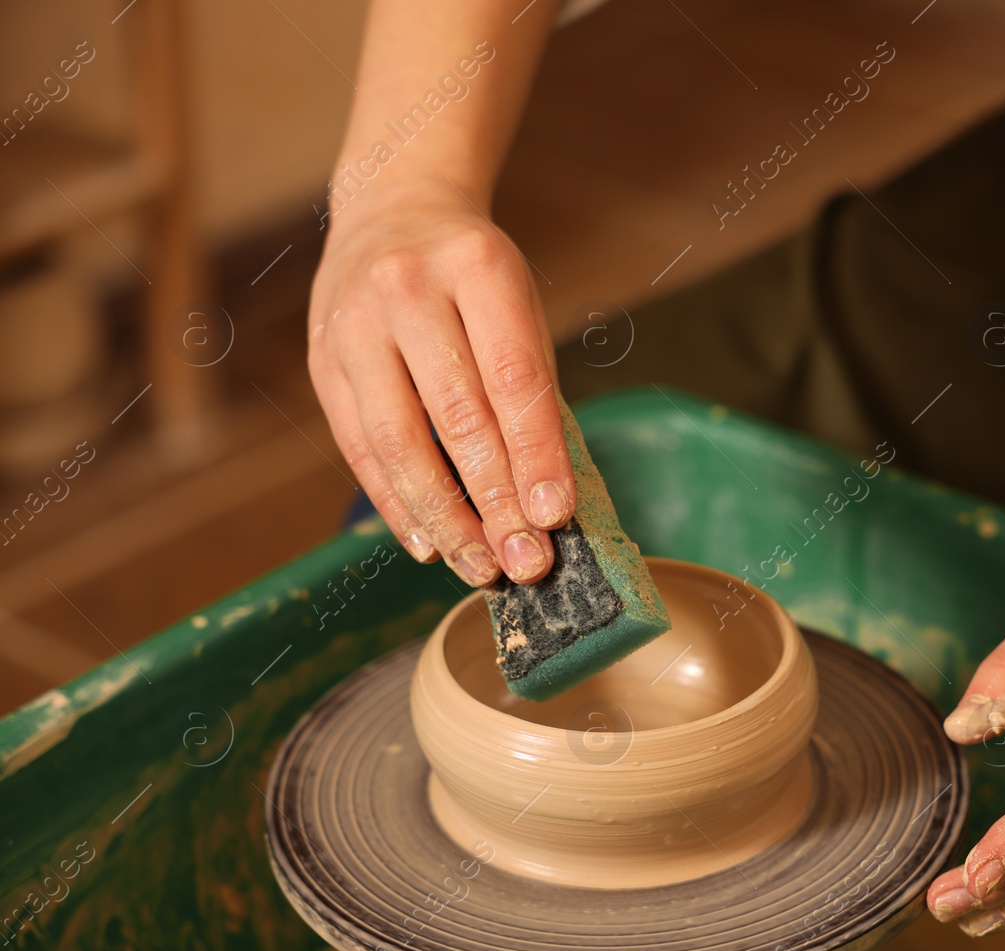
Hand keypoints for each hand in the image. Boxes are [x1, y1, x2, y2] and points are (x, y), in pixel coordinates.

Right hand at [308, 178, 571, 586]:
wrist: (392, 205)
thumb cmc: (473, 274)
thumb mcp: (518, 304)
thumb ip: (531, 391)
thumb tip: (547, 502)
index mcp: (477, 266)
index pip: (513, 378)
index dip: (536, 454)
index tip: (557, 516)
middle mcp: (408, 289)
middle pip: (456, 417)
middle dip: (496, 501)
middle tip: (527, 562)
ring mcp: (354, 324)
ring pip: (400, 441)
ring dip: (445, 517)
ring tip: (482, 566)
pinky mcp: (322, 359)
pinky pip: (360, 447)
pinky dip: (397, 503)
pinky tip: (430, 544)